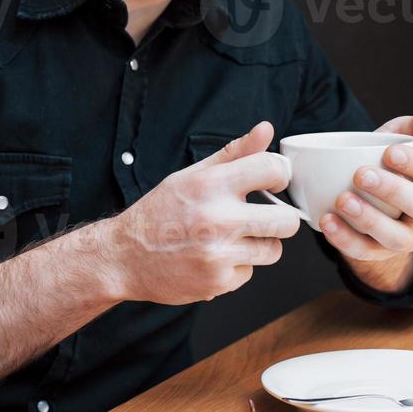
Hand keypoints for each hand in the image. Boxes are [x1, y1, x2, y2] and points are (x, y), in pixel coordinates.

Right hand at [103, 120, 300, 304]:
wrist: (125, 256)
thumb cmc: (159, 212)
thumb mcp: (192, 175)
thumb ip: (235, 153)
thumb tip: (265, 130)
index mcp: (211, 185)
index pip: (273, 169)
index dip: (280, 175)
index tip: (273, 183)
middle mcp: (218, 219)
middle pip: (287, 220)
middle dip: (281, 218)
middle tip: (263, 216)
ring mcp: (219, 254)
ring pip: (273, 250)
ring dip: (259, 244)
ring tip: (232, 238)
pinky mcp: (219, 281)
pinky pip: (249, 272)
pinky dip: (237, 266)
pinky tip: (214, 257)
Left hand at [319, 113, 412, 263]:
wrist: (365, 190)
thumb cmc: (385, 159)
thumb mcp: (400, 135)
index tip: (389, 152)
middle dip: (393, 191)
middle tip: (361, 175)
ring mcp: (406, 237)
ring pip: (396, 237)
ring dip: (369, 219)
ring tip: (342, 200)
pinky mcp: (380, 252)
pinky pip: (365, 251)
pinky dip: (345, 239)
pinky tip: (327, 221)